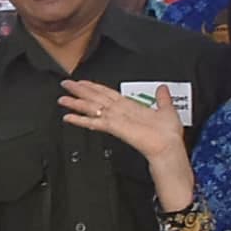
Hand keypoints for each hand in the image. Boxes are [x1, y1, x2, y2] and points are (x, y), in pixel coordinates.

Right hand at [56, 76, 189, 171]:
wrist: (168, 147)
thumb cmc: (168, 134)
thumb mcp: (167, 109)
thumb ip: (162, 98)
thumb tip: (163, 88)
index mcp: (131, 107)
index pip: (108, 94)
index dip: (94, 87)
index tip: (83, 82)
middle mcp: (121, 113)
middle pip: (96, 99)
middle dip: (80, 91)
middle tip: (65, 85)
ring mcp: (116, 120)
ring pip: (92, 108)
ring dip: (76, 103)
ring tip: (62, 98)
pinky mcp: (114, 127)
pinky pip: (94, 122)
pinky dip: (81, 119)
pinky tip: (69, 117)